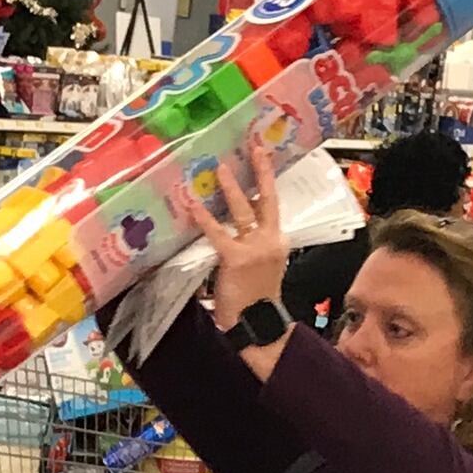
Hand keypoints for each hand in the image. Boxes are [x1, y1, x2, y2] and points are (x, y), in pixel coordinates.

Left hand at [191, 144, 288, 338]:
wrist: (259, 325)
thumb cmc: (257, 300)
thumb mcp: (263, 267)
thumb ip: (252, 246)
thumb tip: (232, 227)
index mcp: (278, 241)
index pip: (273, 206)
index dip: (267, 182)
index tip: (263, 158)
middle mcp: (272, 240)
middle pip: (269, 199)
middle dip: (263, 171)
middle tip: (257, 147)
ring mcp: (256, 248)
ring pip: (245, 211)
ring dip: (232, 189)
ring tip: (221, 168)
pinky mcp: (237, 258)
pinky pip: (219, 233)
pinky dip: (206, 218)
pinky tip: (194, 205)